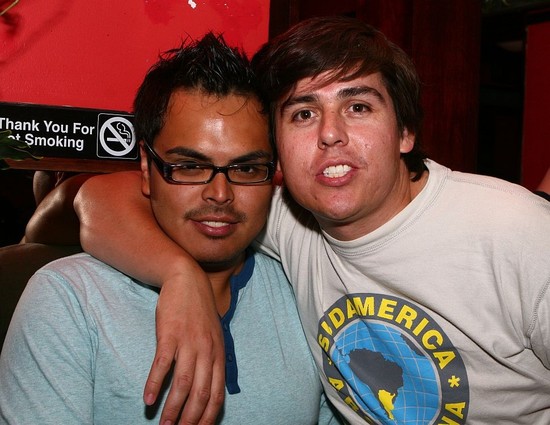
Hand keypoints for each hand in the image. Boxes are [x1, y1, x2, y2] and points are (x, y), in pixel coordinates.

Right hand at [145, 273, 225, 423]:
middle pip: (200, 393)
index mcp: (218, 354)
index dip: (207, 417)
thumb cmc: (199, 312)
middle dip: (190, 419)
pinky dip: (155, 383)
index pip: (217, 394)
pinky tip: (147, 399)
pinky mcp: (170, 334)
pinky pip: (162, 364)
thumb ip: (214, 360)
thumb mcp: (215, 336)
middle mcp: (206, 351)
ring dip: (172, 408)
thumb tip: (210, 388)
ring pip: (182, 383)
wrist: (187, 280)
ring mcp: (188, 342)